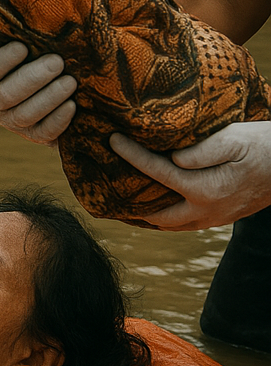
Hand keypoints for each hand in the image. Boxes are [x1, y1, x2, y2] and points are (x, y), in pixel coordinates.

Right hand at [0, 27, 76, 144]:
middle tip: (56, 62)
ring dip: (49, 98)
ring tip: (70, 81)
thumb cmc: (34, 51)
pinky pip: (44, 132)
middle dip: (32, 79)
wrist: (60, 82)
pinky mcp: (36, 135)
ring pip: (25, 115)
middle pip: (6, 96)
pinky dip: (58, 120)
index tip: (22, 47)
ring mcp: (14, 121)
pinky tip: (73, 105)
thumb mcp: (12, 38)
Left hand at [110, 122, 270, 229]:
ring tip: (127, 203)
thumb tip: (173, 159)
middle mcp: (207, 210)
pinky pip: (186, 224)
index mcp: (205, 189)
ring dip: (148, 216)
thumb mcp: (235, 138)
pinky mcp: (223, 218)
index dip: (132, 155)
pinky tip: (157, 208)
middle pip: (157, 214)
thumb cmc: (264, 146)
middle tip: (110, 187)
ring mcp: (216, 218)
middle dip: (132, 202)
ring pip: (172, 226)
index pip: (157, 172)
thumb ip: (202, 150)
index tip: (112, 140)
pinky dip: (167, 219)